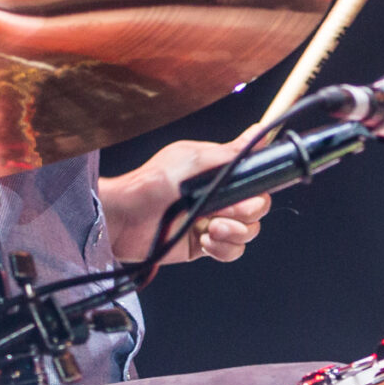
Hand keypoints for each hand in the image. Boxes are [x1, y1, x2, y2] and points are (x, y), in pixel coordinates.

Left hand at [100, 136, 273, 264]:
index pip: (254, 182)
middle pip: (256, 209)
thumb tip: (258, 132)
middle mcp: (218, 197)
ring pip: (247, 232)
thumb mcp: (193, 160)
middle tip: (222, 212)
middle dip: (245, 213)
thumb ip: (230, 152)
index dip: (257, 190)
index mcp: (218, 174)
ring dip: (234, 232)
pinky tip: (205, 240)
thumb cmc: (151, 182)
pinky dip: (224, 249)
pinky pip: (232, 252)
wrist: (125, 218)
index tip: (247, 193)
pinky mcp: (203, 244)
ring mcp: (211, 222)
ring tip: (210, 228)